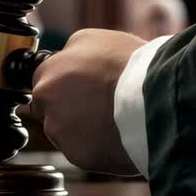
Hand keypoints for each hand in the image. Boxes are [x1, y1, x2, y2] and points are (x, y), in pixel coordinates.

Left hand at [31, 29, 144, 175]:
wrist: (153, 99)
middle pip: (49, 109)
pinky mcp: (78, 156)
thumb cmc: (128, 65)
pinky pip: (84, 151)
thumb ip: (71, 51)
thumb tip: (65, 58)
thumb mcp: (94, 39)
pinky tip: (116, 134)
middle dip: (68, 108)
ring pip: (65, 133)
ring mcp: (60, 134)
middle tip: (97, 103)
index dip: (63, 83)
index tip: (80, 86)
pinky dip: (96, 146)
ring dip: (82, 128)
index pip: (42, 81)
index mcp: (47, 75)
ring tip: (111, 118)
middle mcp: (46, 105)